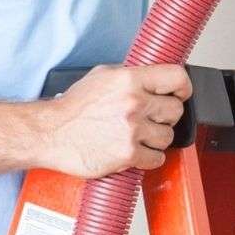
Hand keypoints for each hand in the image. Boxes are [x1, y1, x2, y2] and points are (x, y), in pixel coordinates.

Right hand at [36, 63, 191, 177]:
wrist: (51, 133)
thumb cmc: (73, 108)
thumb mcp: (101, 76)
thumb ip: (130, 76)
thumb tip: (154, 77)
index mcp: (129, 80)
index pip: (176, 77)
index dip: (183, 87)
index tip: (180, 95)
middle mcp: (133, 103)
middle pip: (175, 111)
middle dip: (165, 116)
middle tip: (150, 119)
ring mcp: (132, 130)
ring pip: (168, 137)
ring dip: (156, 139)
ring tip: (138, 136)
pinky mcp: (128, 154)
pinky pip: (156, 158)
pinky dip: (148, 158)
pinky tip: (134, 151)